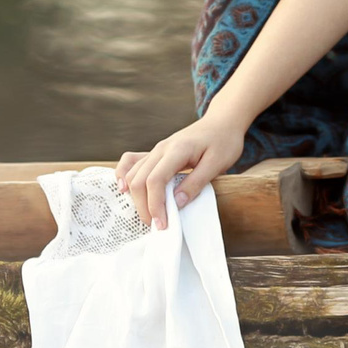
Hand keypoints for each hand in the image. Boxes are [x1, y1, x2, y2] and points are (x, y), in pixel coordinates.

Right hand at [115, 113, 248, 230]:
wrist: (221, 123)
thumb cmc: (223, 141)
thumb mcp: (217, 164)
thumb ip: (195, 183)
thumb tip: (176, 203)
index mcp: (177, 150)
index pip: (155, 180)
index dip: (155, 205)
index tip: (162, 224)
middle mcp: (161, 149)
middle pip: (139, 180)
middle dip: (144, 206)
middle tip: (157, 225)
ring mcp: (156, 150)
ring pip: (133, 174)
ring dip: (136, 197)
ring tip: (149, 215)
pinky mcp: (155, 153)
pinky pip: (132, 162)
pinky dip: (124, 176)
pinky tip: (124, 189)